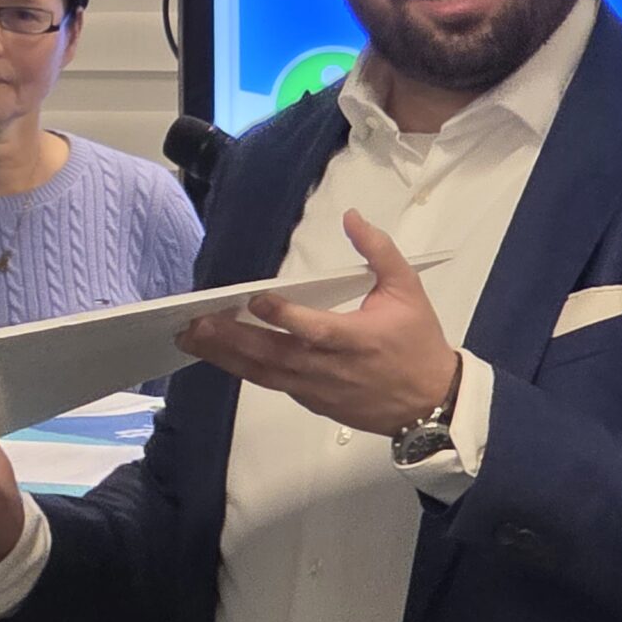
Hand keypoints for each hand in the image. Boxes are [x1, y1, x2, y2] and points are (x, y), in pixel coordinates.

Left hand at [177, 211, 458, 436]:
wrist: (432, 403)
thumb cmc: (417, 342)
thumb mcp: (408, 290)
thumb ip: (379, 251)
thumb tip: (352, 217)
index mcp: (356, 339)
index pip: (313, 329)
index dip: (283, 316)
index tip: (254, 299)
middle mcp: (330, 368)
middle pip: (274, 354)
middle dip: (231, 339)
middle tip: (195, 322)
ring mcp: (316, 389)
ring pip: (263, 373)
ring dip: (225, 356)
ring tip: (190, 338)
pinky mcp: (310, 402)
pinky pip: (271, 384)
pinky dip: (243, 369)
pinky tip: (217, 355)